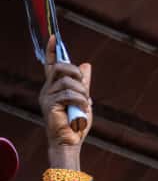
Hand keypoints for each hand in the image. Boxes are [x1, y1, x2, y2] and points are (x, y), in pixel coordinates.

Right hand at [38, 35, 91, 168]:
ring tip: (83, 105)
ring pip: (67, 81)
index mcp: (54, 88)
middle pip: (60, 67)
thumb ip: (83, 83)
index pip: (51, 65)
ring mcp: (47, 96)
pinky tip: (82, 109)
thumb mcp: (83, 99)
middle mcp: (47, 90)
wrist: (70, 143)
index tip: (54, 37)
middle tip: (84, 87)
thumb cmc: (76, 124)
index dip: (52, 51)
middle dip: (75, 73)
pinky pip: (68, 94)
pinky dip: (79, 100)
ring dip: (81, 92)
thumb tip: (86, 65)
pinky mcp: (49, 104)